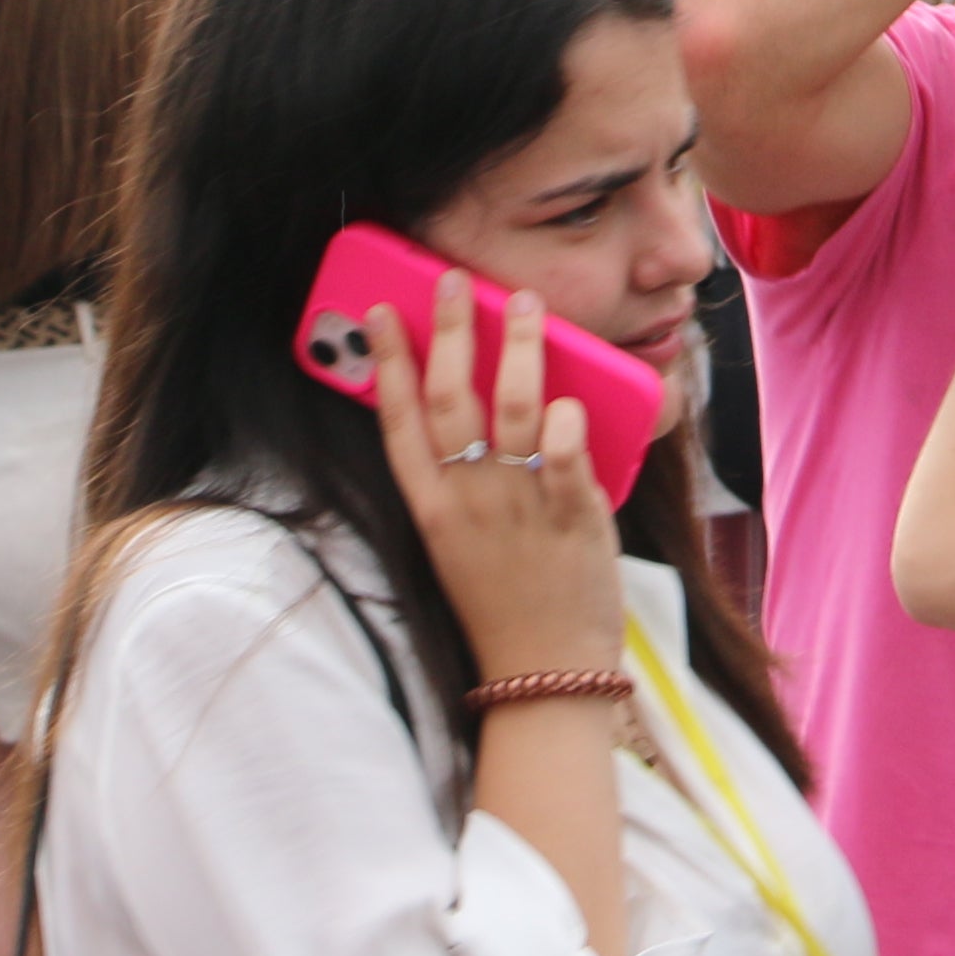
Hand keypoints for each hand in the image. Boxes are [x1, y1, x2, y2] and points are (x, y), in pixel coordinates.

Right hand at [363, 240, 626, 684]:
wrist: (544, 674)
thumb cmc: (504, 604)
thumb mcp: (458, 544)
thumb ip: (459, 482)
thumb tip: (475, 407)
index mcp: (432, 508)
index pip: (398, 422)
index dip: (385, 361)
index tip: (382, 311)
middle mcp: (467, 502)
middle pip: (450, 400)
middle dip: (449, 331)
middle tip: (452, 281)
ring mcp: (519, 509)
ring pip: (513, 412)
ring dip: (517, 350)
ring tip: (522, 304)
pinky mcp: (572, 522)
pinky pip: (567, 463)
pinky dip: (568, 428)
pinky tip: (570, 397)